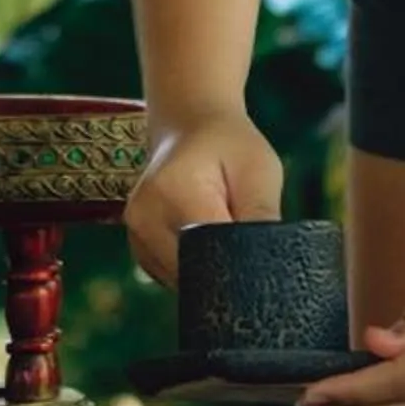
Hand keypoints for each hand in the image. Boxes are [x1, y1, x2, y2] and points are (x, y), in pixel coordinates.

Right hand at [125, 106, 283, 285]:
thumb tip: (268, 270)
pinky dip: (195, 266)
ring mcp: (136, 235)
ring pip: (184, 281)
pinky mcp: (139, 248)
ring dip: (209, 269)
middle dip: (225, 268)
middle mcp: (145, 217)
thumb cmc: (229, 145)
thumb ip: (263, 218)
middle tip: (244, 238)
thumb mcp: (259, 169)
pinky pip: (174, 276)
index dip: (241, 265)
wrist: (190, 124)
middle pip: (194, 274)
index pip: (211, 255)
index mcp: (174, 192)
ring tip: (222, 228)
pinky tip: (204, 236)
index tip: (260, 256)